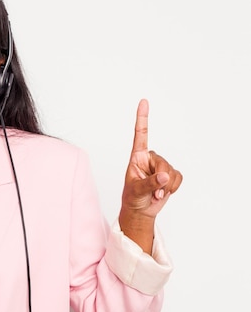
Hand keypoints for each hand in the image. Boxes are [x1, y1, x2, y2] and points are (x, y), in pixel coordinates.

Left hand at [119, 99, 182, 252]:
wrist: (140, 211)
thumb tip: (164, 176)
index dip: (142, 118)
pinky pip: (178, 178)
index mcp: (137, 157)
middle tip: (154, 191)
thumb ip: (150, 183)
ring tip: (156, 193)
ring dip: (167, 186)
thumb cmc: (132, 198)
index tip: (143, 101)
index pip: (140, 134)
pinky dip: (173, 188)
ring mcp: (161, 166)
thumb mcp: (136, 191)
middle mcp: (150, 158)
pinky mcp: (171, 175)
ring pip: (172, 171)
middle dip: (161, 179)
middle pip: (163, 162)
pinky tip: (164, 192)